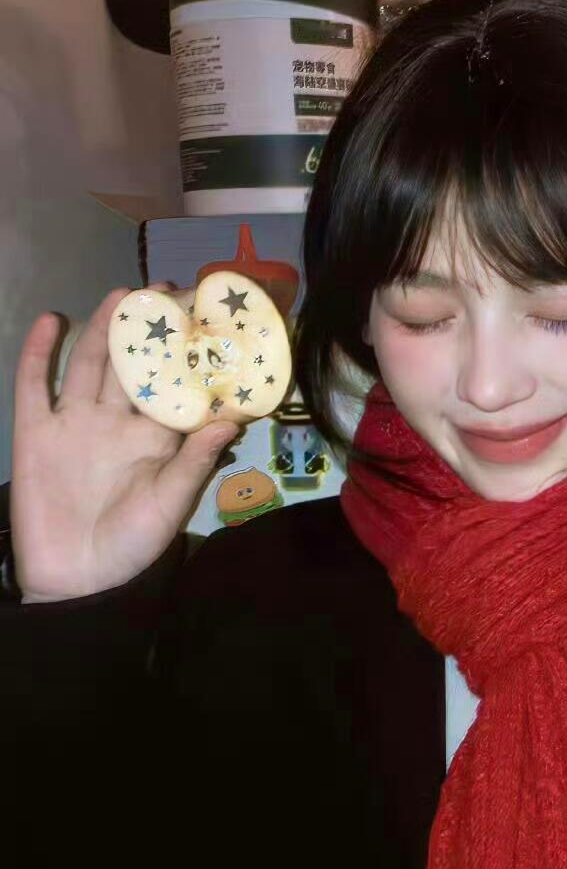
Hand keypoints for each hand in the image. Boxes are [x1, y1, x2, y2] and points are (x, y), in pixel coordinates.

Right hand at [12, 285, 239, 603]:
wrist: (77, 577)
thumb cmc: (132, 543)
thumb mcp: (170, 502)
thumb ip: (195, 460)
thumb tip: (231, 420)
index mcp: (154, 438)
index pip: (172, 387)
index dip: (184, 356)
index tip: (203, 321)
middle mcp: (116, 423)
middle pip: (131, 366)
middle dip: (146, 331)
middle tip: (164, 291)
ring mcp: (73, 424)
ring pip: (89, 366)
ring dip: (102, 329)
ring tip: (121, 295)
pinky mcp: (35, 433)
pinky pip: (34, 386)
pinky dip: (39, 353)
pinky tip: (51, 321)